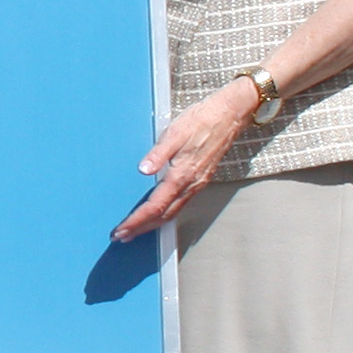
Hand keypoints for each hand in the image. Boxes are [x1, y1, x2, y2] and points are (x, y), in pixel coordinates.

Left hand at [113, 82, 255, 238]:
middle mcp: (190, 184)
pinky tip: (159, 213)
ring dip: (153, 224)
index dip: (137, 220)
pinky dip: (166, 214)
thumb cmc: (201, 120)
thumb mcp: (175, 132)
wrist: (229, 115)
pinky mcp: (200, 180)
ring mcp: (197, 184)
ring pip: (173, 212)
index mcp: (181, 175)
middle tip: (122, 236)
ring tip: (136, 229)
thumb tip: (143, 170)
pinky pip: (181, 205)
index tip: (122, 229)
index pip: (155, 206)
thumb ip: (158, 153)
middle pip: (163, 215)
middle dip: (142, 228)